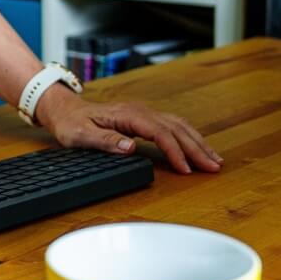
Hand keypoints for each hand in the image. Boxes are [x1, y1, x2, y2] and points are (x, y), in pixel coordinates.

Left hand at [34, 84, 222, 174]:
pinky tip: (198, 148)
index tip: (186, 169)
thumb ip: (105, 140)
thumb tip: (130, 146)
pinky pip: (172, 127)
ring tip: (214, 160)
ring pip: (178, 126)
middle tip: (214, 167)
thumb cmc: (72, 123)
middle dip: (196, 148)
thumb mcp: (81, 134)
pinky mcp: (145, 119)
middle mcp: (140, 111)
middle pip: (175, 129)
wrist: (66, 110)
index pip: (160, 133)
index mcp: (128, 115)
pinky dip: (189, 137)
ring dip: (197, 142)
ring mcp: (144, 113)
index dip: (174, 151)